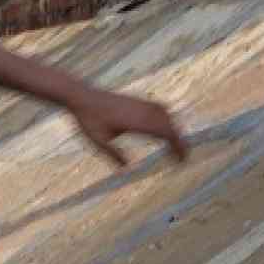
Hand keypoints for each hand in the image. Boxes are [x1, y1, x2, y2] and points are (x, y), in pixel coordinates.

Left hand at [70, 89, 187, 167]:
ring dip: (173, 129)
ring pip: (167, 115)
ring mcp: (141, 103)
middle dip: (179, 141)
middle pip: (170, 125)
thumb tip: (126, 168)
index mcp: (137, 121)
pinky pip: (159, 108)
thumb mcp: (98, 141)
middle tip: (182, 157)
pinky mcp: (137, 100)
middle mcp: (142, 110)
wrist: (82, 96)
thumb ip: (112, 154)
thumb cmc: (88, 119)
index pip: (166, 133)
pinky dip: (166, 119)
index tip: (182, 159)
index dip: (178, 145)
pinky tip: (164, 126)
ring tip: (175, 145)